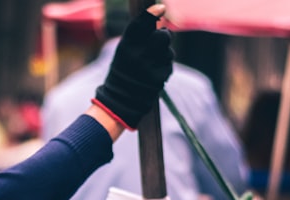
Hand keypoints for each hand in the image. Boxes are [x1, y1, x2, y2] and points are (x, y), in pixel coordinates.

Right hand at [93, 4, 172, 129]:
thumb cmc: (124, 70)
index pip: (141, 24)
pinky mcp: (159, 78)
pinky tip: (154, 72)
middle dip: (164, 36)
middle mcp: (138, 55)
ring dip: (165, 53)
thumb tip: (162, 25)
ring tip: (153, 61)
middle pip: (163, 36)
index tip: (161, 8)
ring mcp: (150, 67)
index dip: (152, 13)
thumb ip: (140, 37)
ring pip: (168, 51)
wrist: (121, 99)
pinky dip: (164, 67)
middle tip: (161, 37)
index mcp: (126, 45)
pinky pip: (169, 65)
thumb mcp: (125, 51)